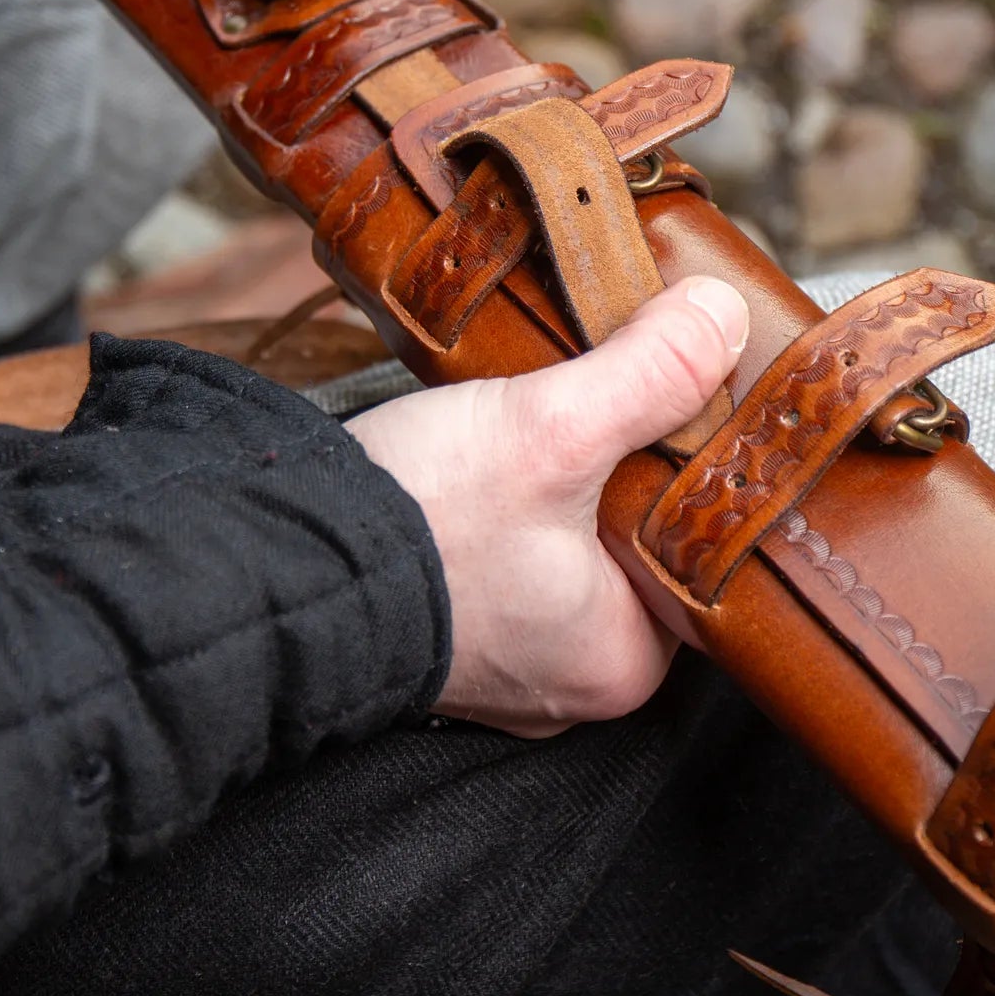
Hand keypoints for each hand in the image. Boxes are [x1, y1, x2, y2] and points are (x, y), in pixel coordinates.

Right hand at [349, 275, 748, 737]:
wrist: (272, 559)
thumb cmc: (417, 524)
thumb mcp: (552, 431)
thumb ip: (648, 375)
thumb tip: (722, 318)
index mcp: (623, 661)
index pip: (700, 558)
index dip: (696, 472)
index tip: (683, 406)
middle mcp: (570, 676)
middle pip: (632, 548)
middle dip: (619, 472)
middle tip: (606, 399)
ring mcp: (505, 659)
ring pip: (566, 547)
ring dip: (558, 483)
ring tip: (546, 418)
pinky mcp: (449, 624)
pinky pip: (507, 556)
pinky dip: (504, 504)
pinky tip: (491, 452)